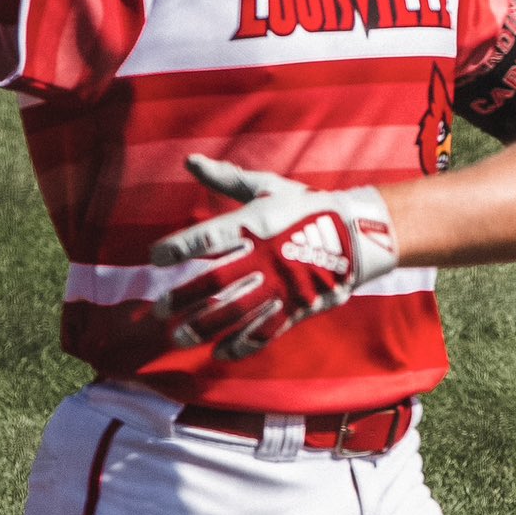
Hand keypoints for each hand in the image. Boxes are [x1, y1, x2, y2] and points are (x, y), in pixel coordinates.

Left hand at [150, 156, 398, 360]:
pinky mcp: (298, 306)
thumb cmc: (307, 205)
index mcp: (254, 224)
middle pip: (216, 282)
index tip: (156, 258)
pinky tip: (220, 353)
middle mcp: (264, 257)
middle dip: (184, 298)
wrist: (359, 231)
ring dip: (204, 327)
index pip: (207, 238)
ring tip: (179, 338)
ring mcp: (282, 285)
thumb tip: (190, 160)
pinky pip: (266, 330)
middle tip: (159, 311)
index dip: (178, 249)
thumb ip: (227, 179)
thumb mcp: (268, 187)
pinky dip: (242, 344)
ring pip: (236, 312)